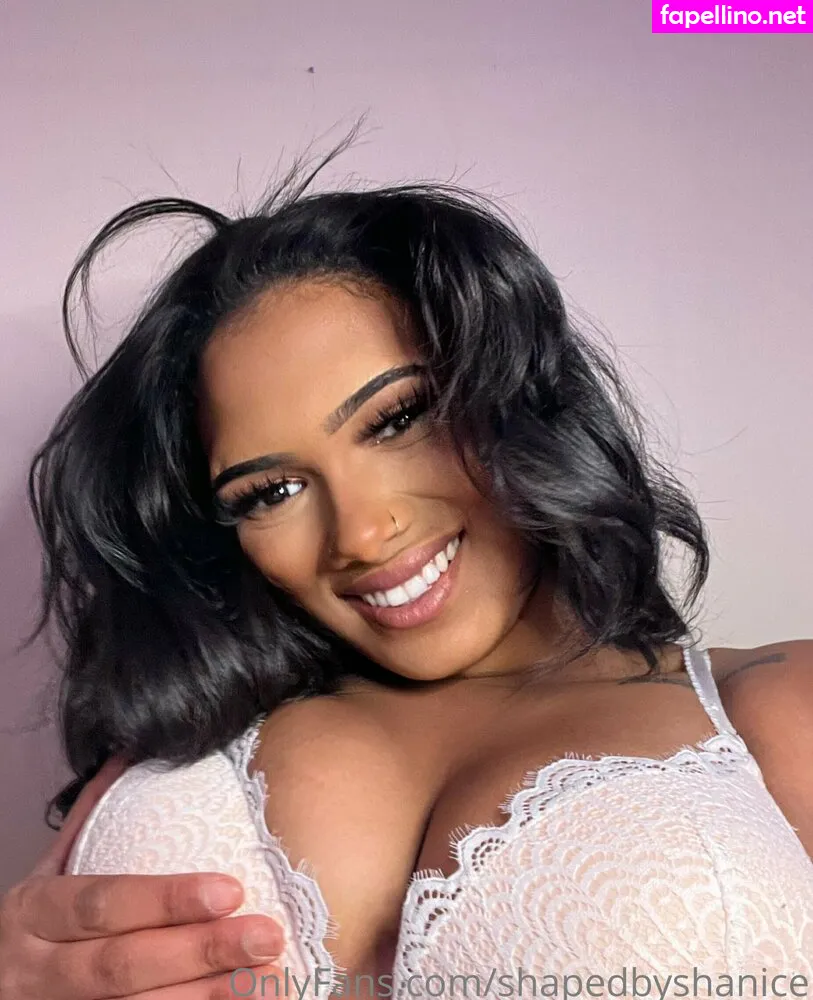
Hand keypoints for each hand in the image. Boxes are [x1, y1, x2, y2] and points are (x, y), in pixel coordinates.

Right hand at [0, 757, 285, 997]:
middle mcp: (37, 970)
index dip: (165, 900)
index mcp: (33, 913)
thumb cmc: (34, 925)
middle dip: (199, 951)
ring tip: (268, 976)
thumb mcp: (47, 872)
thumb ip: (90, 818)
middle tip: (266, 935)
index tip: (230, 890)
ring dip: (206, 995)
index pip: (101, 903)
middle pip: (122, 964)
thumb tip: (133, 751)